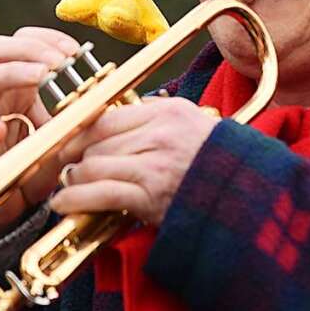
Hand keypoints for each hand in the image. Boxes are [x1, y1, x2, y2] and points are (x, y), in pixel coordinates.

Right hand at [0, 26, 80, 242]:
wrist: (10, 206)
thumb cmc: (37, 161)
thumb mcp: (62, 132)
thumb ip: (80, 114)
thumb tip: (111, 95)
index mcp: (15, 85)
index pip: (21, 41)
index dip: (46, 38)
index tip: (74, 49)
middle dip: (31, 48)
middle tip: (60, 61)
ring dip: (13, 73)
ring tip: (41, 76)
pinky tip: (1, 129)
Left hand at [50, 97, 218, 226]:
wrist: (246, 198)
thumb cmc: (219, 163)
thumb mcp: (194, 122)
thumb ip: (161, 112)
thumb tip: (132, 107)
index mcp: (168, 113)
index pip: (108, 116)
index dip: (80, 131)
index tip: (67, 141)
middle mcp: (159, 134)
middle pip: (98, 141)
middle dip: (76, 157)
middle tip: (66, 168)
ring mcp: (154, 165)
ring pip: (95, 165)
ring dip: (74, 179)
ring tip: (67, 187)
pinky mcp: (150, 196)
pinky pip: (102, 193)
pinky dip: (76, 199)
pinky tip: (63, 204)